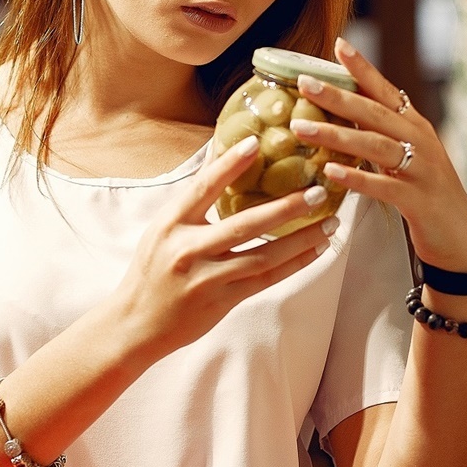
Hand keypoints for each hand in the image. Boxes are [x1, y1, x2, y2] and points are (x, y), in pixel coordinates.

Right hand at [109, 135, 336, 359]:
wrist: (137, 323)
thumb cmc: (152, 269)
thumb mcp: (164, 228)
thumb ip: (194, 198)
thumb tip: (219, 154)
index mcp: (171, 224)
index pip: (203, 187)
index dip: (229, 165)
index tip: (256, 144)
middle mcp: (189, 249)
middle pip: (245, 224)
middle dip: (286, 207)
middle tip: (317, 192)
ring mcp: (207, 278)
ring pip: (264, 255)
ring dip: (301, 238)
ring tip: (329, 223)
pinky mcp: (222, 301)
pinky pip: (265, 279)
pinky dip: (294, 264)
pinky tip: (315, 250)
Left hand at [287, 37, 466, 274]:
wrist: (460, 238)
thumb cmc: (425, 195)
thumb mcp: (407, 157)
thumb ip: (381, 135)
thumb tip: (343, 116)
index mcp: (415, 127)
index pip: (386, 91)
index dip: (363, 68)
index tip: (338, 45)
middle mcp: (420, 141)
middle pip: (375, 113)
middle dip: (338, 96)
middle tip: (304, 82)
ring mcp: (421, 170)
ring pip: (374, 146)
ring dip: (336, 135)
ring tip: (302, 127)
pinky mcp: (418, 200)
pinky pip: (383, 185)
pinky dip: (356, 177)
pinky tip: (330, 171)